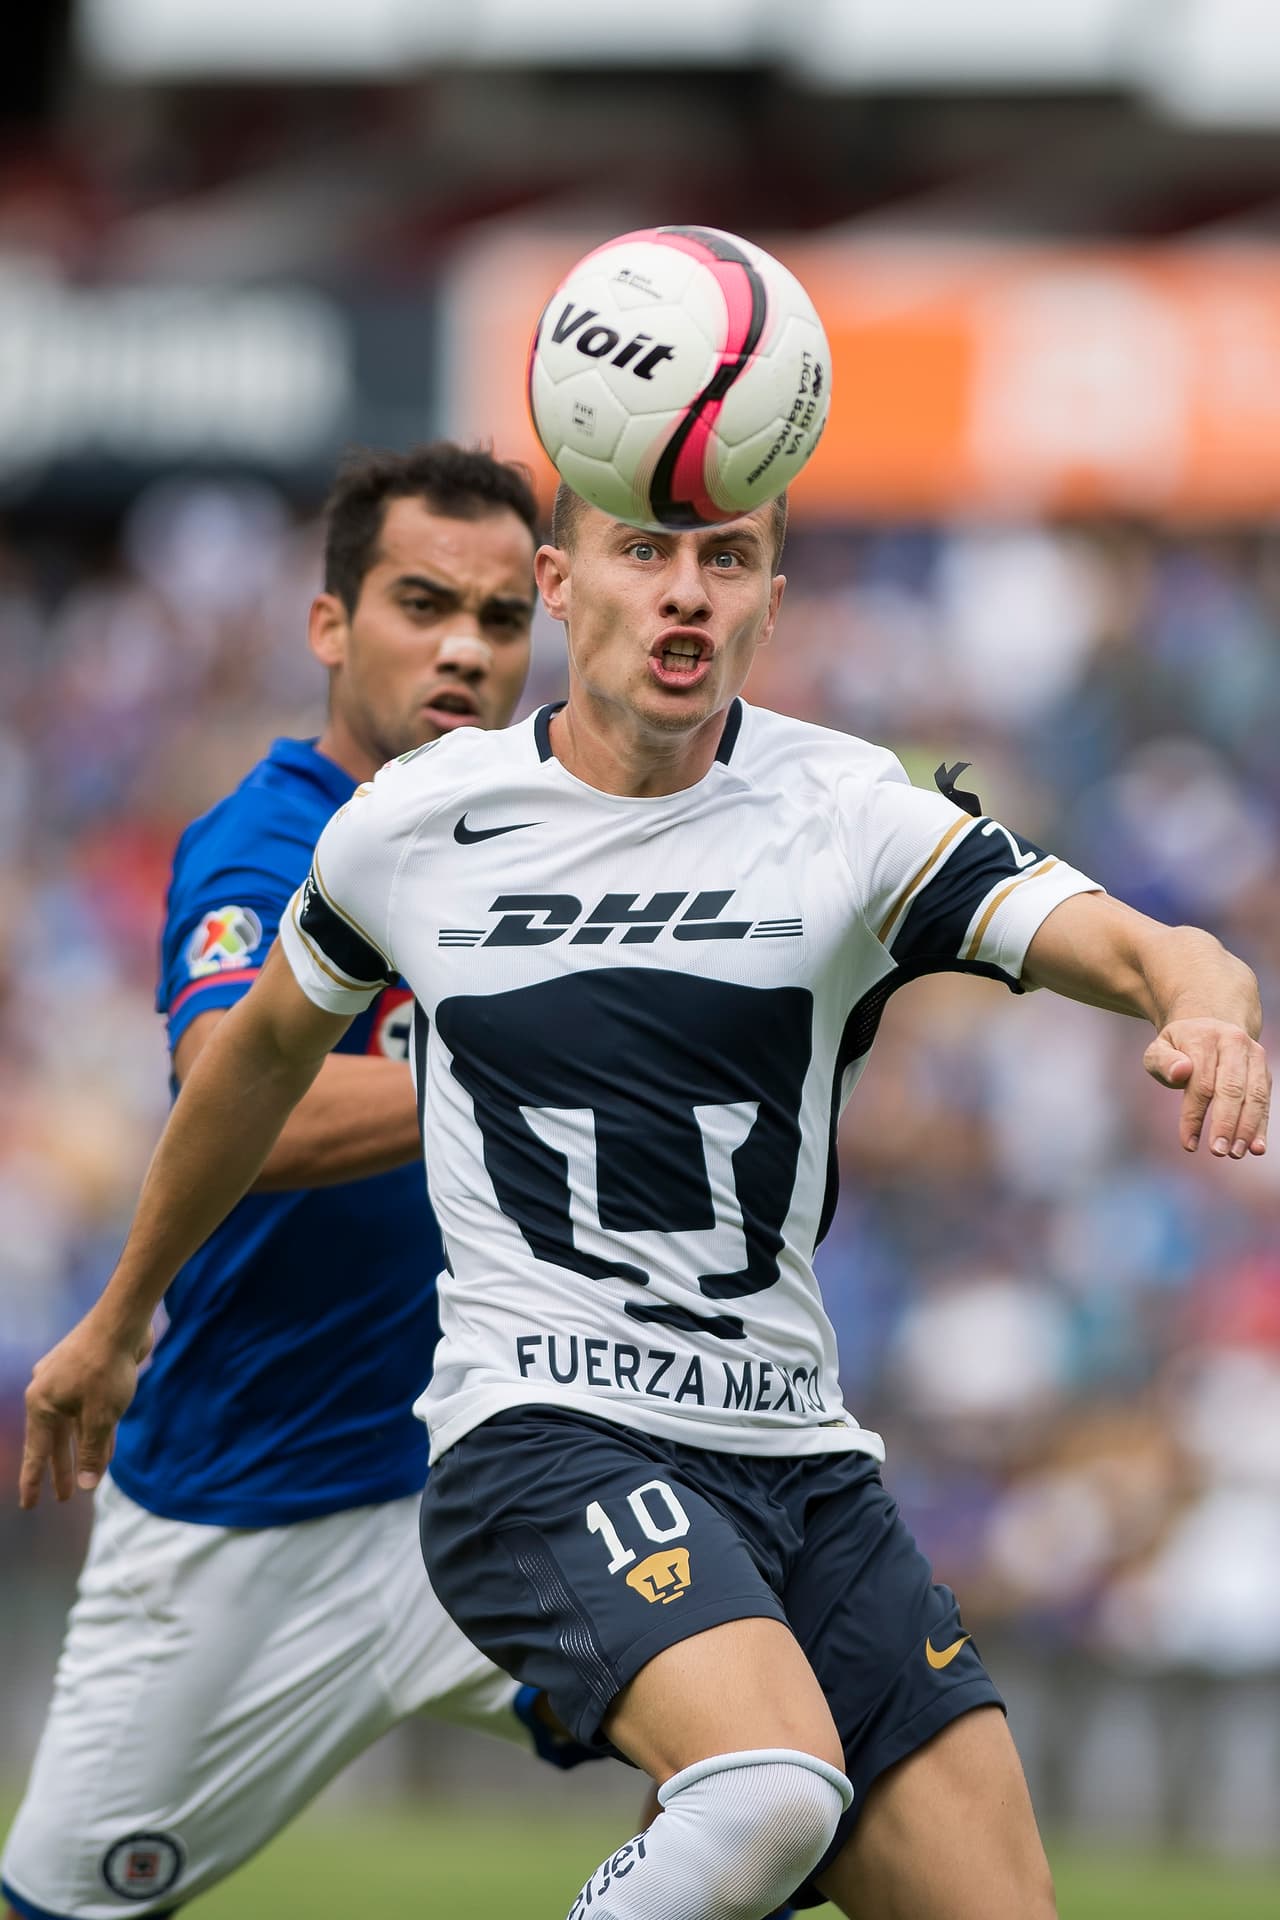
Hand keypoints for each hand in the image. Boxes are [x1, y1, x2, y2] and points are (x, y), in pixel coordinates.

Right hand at [19, 1312, 153, 1509]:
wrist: (122, 1321)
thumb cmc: (106, 1368)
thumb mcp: (99, 1418)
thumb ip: (90, 1452)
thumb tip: (84, 1485)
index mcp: (41, 1404)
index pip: (36, 1452)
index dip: (33, 1481)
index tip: (29, 1505)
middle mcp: (49, 1393)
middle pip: (56, 1441)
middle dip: (61, 1470)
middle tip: (63, 1498)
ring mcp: (68, 1382)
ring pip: (75, 1427)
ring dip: (82, 1452)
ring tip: (86, 1480)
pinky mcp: (89, 1375)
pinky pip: (90, 1412)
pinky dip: (96, 1432)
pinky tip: (106, 1453)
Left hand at [1144, 1017, 1270, 1158]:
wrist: (1208, 1025)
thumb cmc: (1178, 1047)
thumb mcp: (1158, 1050)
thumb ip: (1163, 1061)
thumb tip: (1180, 1072)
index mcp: (1205, 1038)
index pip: (1201, 1083)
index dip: (1194, 1115)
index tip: (1188, 1143)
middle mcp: (1234, 1043)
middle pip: (1232, 1089)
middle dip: (1226, 1123)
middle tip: (1218, 1151)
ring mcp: (1254, 1055)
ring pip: (1254, 1095)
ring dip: (1247, 1128)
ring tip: (1236, 1153)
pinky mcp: (1264, 1071)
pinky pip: (1265, 1099)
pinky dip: (1261, 1125)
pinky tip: (1256, 1147)